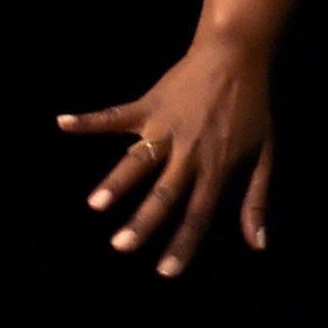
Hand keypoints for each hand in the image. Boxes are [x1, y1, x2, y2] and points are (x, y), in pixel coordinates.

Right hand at [57, 32, 275, 276]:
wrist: (238, 56)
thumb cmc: (252, 108)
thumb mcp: (265, 154)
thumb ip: (256, 201)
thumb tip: (259, 245)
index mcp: (217, 167)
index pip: (199, 213)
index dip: (183, 243)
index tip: (165, 272)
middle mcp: (189, 152)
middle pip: (164, 192)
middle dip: (143, 220)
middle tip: (122, 246)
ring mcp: (165, 127)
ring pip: (138, 160)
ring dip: (117, 181)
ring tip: (97, 204)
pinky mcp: (148, 105)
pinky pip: (115, 115)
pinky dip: (89, 120)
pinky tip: (62, 123)